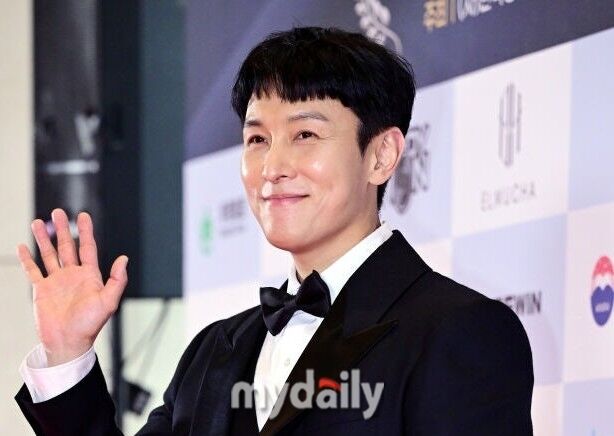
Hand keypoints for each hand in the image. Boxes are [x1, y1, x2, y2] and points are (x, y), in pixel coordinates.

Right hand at [16, 208, 127, 365]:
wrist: (68, 342)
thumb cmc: (90, 325)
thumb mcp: (108, 301)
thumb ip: (117, 280)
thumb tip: (124, 258)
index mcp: (90, 276)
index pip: (87, 247)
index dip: (86, 231)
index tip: (84, 215)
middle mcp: (73, 275)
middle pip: (67, 246)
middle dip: (63, 229)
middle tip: (58, 212)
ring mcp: (56, 281)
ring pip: (49, 254)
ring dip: (44, 238)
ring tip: (38, 222)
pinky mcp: (41, 290)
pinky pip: (33, 270)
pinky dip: (27, 259)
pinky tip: (22, 247)